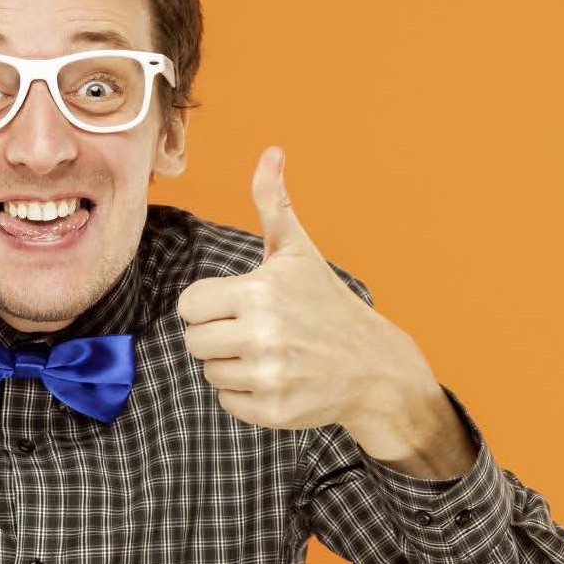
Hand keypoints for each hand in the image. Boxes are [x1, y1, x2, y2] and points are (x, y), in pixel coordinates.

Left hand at [177, 146, 436, 430]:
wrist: (373, 365)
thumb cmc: (327, 304)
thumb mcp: (299, 252)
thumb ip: (274, 203)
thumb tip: (271, 152)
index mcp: (259, 292)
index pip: (189, 305)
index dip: (209, 305)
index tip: (237, 305)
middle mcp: (262, 335)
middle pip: (194, 341)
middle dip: (218, 336)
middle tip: (253, 332)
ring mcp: (269, 376)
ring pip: (210, 373)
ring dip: (231, 366)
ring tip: (269, 355)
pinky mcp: (273, 410)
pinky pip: (227, 402)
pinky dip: (245, 395)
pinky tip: (276, 379)